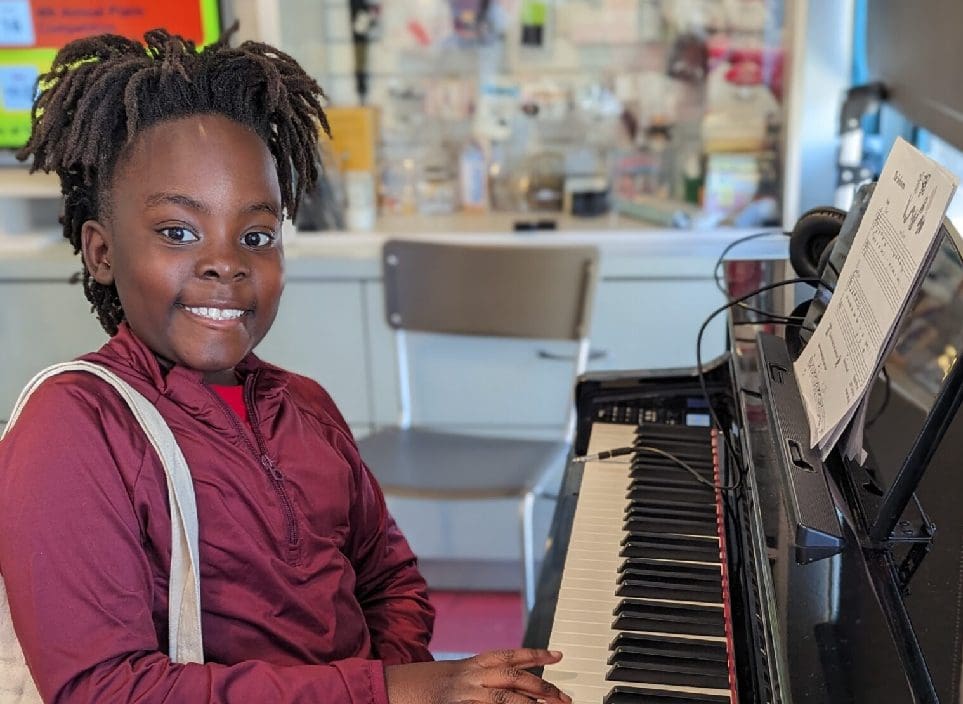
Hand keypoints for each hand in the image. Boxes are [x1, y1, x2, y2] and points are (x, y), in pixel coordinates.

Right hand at [385, 648, 570, 703]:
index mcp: (473, 663)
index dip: (537, 655)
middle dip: (543, 689)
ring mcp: (464, 696)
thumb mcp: (457, 675)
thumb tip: (515, 684)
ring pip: (505, 700)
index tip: (558, 655)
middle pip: (515, 679)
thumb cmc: (426, 685)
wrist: (392, 690)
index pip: (511, 655)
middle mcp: (471, 676)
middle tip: (564, 698)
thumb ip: (483, 677)